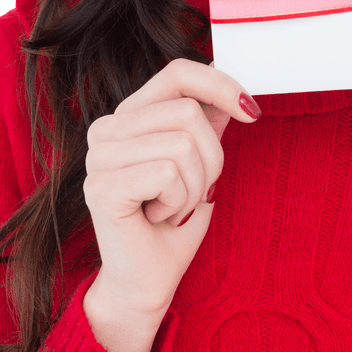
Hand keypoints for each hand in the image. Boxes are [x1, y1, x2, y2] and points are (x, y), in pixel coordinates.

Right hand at [83, 58, 260, 319]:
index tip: (252, 112)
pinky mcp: (102, 187)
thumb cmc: (174, 221)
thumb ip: (208, 122)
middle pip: (189, 111)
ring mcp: (99, 157)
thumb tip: (230, 85)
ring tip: (174, 207)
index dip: (220, 84)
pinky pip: (168, 174)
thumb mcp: (201, 162)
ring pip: (183, 143)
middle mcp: (106, 128)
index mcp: (129, 115)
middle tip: (195, 192)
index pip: (178, 72)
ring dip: (196, 185)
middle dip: (212, 158)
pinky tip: (159, 218)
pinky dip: (179, 202)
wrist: (148, 279)